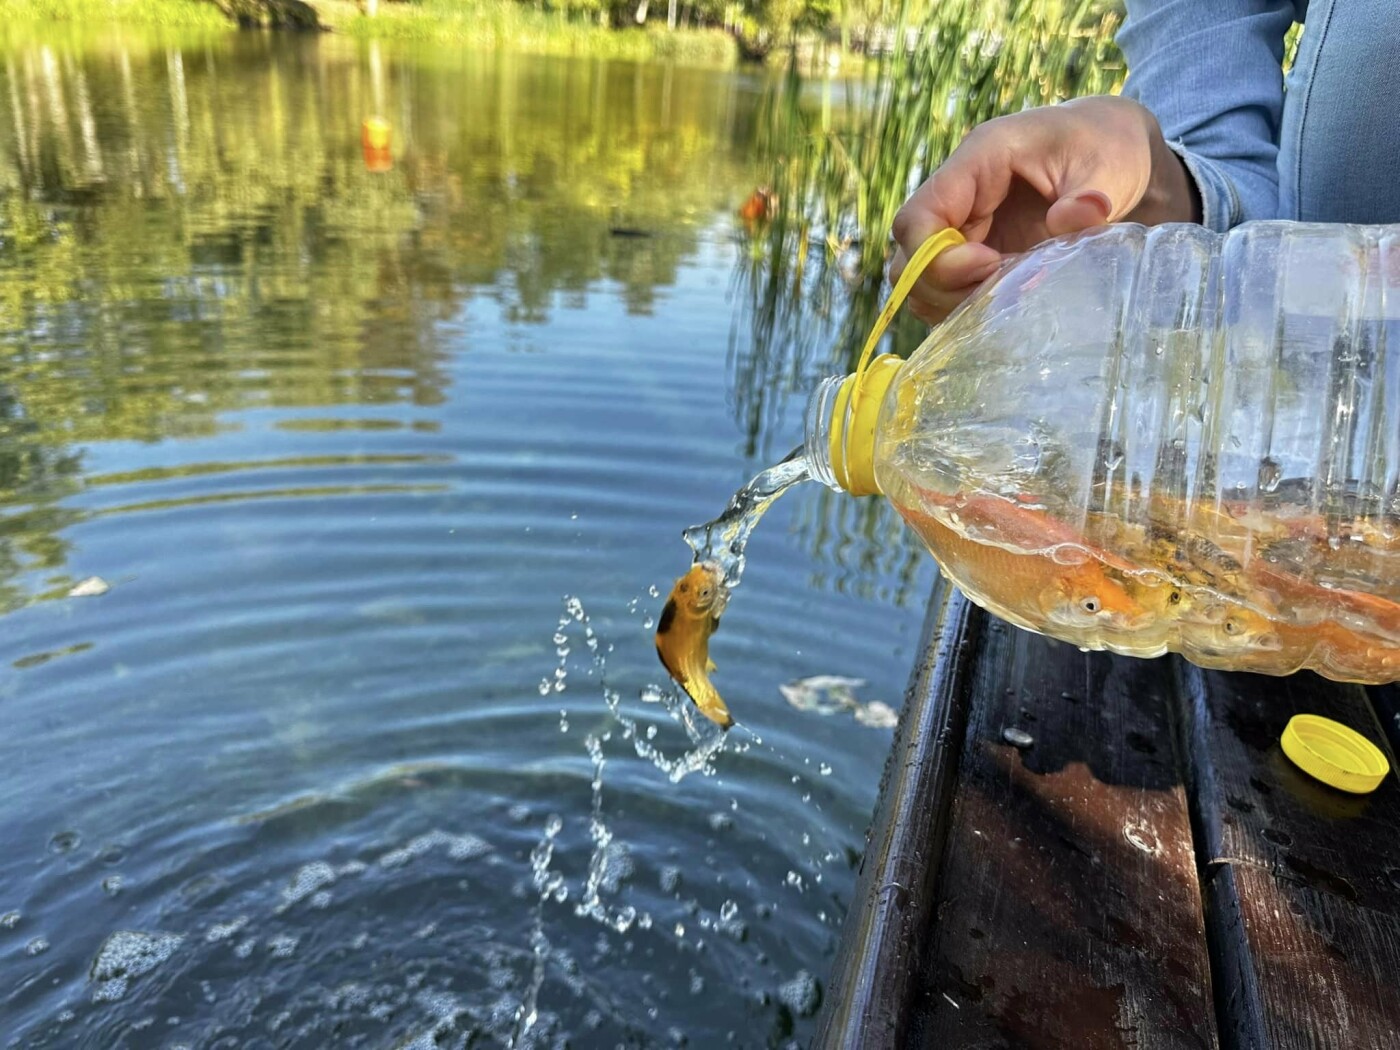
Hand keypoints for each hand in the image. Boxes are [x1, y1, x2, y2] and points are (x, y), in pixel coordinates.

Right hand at [889, 95, 1199, 323]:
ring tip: (1010, 295)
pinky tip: (1012, 302)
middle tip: (1001, 289)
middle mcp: (958, 197)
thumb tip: (1070, 221)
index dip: (937, 257)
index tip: (989, 266)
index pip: (917, 218)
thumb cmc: (1108, 147)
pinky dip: (967, 308)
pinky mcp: (977, 256)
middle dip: (944, 286)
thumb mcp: (1109, 166)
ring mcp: (964, 230)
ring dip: (954, 302)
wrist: (1119, 153)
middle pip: (908, 257)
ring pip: (920, 281)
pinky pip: (947, 293)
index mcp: (978, 161)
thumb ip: (1090, 196)